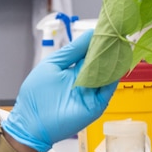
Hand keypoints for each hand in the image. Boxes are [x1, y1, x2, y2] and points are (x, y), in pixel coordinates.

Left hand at [3, 29, 118, 151]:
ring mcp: (92, 92)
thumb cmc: (36, 95)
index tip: (108, 27)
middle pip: (102, 61)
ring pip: (108, 73)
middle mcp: (85, 80)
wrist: (31, 124)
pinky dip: (114, 76)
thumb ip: (72, 51)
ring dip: (114, 59)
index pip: (90, 51)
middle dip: (109, 48)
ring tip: (119, 44)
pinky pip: (108, 89)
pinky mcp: (96, 105)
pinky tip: (117, 62)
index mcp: (74, 69)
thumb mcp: (53, 65)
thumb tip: (90, 34)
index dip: (98, 40)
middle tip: (118, 32)